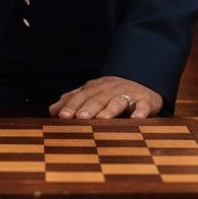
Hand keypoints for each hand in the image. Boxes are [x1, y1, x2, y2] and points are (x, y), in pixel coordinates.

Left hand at [48, 76, 162, 119]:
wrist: (143, 80)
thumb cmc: (112, 92)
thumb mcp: (92, 93)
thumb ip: (73, 100)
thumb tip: (52, 111)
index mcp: (96, 88)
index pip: (81, 96)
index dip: (72, 105)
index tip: (62, 116)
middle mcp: (110, 89)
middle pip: (98, 99)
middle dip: (88, 107)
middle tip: (80, 117)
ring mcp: (128, 94)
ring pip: (118, 101)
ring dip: (110, 109)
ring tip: (102, 118)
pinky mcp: (145, 100)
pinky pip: (143, 105)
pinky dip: (141, 111)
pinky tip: (137, 118)